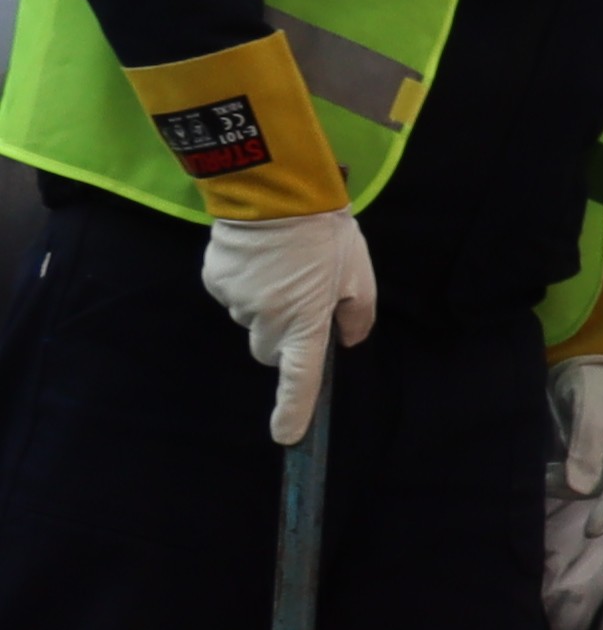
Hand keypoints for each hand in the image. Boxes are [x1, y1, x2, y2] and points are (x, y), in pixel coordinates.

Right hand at [198, 210, 374, 446]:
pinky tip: (260, 258)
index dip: (292, 411)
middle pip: (269, 350)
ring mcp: (236, 301)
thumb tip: (343, 340)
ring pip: (251, 320)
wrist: (276, 192)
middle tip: (304, 300)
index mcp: (304, 322)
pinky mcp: (215, 281)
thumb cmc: (326, 235)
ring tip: (284, 267)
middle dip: (284, 337)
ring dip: (267, 306)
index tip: (287, 437)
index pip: (298, 380)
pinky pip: (233, 295)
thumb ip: (357, 316)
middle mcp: (265, 319)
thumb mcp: (360, 275)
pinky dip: (247, 285)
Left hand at [549, 352, 602, 537]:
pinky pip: (579, 480)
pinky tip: (547, 478)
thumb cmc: (592, 381)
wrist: (576, 368)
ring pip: (598, 485)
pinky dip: (563, 484)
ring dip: (574, 490)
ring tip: (548, 480)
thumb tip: (583, 488)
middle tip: (592, 530)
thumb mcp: (593, 404)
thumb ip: (589, 443)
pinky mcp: (589, 460)